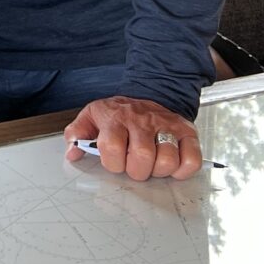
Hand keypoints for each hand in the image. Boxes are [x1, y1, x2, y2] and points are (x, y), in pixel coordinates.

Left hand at [64, 96, 202, 180]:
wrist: (149, 93)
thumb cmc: (119, 112)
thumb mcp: (92, 116)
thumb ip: (77, 133)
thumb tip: (72, 153)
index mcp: (115, 118)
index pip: (112, 147)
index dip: (112, 162)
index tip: (114, 160)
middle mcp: (142, 121)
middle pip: (142, 157)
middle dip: (136, 171)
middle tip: (134, 165)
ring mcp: (167, 126)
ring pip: (167, 160)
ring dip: (158, 171)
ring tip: (152, 163)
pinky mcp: (187, 132)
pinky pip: (191, 159)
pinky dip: (182, 170)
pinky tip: (171, 165)